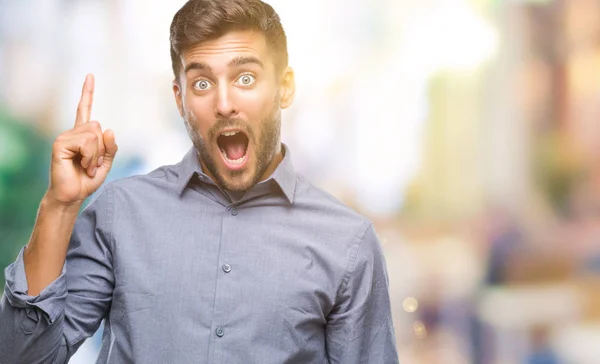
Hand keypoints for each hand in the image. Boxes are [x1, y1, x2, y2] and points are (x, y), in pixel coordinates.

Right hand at [46, 74, 117, 205]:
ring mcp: (65, 137)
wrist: (73, 195)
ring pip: (94, 135)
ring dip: (96, 155)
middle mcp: (72, 133)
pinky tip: (82, 166)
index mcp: (82, 135)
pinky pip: (87, 143)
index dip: (87, 93)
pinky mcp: (60, 144)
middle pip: (99, 127)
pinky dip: (91, 157)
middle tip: (93, 165)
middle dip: (102, 149)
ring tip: (87, 167)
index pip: (85, 109)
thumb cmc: (87, 180)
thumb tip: (109, 130)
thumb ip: (111, 147)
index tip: (90, 75)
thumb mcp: (106, 163)